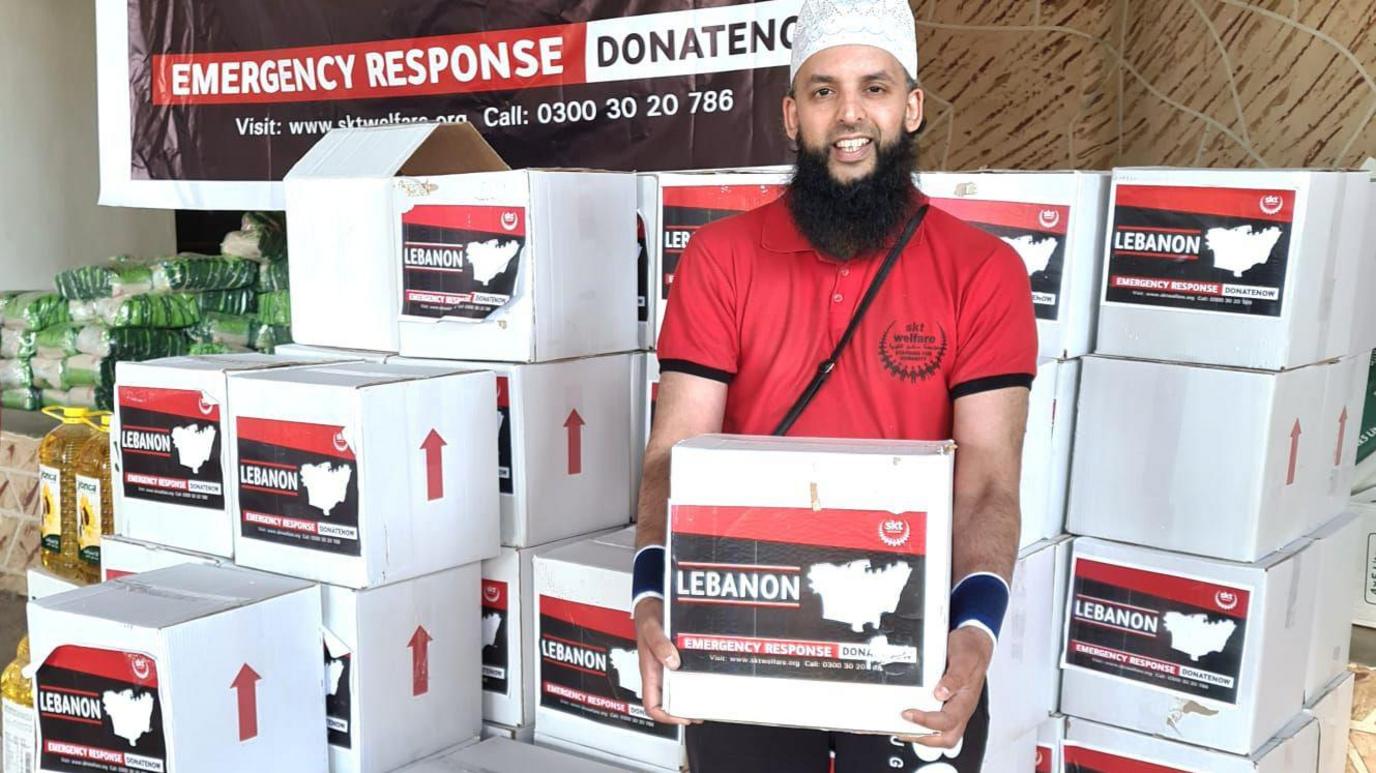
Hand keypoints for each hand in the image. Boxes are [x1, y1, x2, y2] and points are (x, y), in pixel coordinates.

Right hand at [633, 597, 698, 725]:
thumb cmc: (647, 617)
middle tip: (700, 711)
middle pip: (667, 701)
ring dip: (689, 697)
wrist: (651, 604)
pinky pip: (682, 675)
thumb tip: (672, 662)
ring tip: (705, 699)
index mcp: (649, 671)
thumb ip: (659, 644)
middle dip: (683, 710)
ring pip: (676, 690)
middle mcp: (658, 672)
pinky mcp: (674, 658)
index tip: (683, 717)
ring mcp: (666, 666)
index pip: (652, 704)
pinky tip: (703, 677)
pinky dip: (693, 680)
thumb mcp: (651, 628)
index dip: (667, 716)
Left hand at [897, 626, 994, 746]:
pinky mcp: (946, 702)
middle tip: (904, 729)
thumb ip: (954, 677)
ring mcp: (954, 706)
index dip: (926, 721)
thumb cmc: (971, 650)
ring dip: (922, 734)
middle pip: (947, 737)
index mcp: (965, 700)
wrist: (975, 642)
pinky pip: (936, 721)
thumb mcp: (963, 659)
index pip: (947, 721)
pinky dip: (921, 724)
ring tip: (902, 727)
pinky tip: (908, 717)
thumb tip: (941, 693)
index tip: (908, 713)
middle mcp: (960, 707)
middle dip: (925, 738)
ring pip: (942, 733)